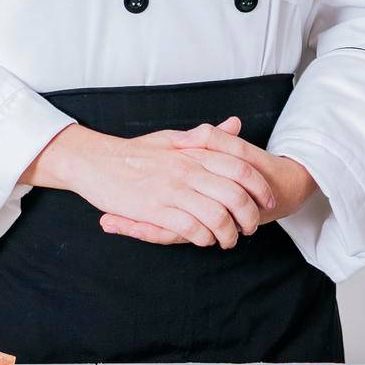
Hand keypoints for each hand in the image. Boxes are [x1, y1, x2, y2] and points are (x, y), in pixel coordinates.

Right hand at [98, 117, 318, 245]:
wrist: (96, 161)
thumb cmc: (136, 151)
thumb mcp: (174, 137)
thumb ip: (207, 135)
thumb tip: (236, 123)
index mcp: (193, 151)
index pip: (240, 168)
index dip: (260, 188)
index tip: (267, 202)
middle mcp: (186, 169)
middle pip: (235, 195)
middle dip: (250, 216)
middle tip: (252, 227)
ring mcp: (171, 189)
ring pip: (217, 216)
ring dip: (229, 234)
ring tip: (229, 240)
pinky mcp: (155, 209)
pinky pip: (191, 228)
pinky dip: (204, 238)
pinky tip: (204, 239)